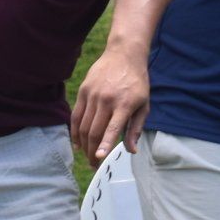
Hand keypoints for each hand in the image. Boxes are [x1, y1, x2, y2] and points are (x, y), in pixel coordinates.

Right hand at [70, 48, 150, 163]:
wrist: (124, 54)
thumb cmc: (137, 82)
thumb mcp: (144, 104)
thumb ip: (136, 128)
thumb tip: (131, 150)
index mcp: (124, 104)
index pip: (112, 128)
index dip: (104, 144)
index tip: (99, 158)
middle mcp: (107, 100)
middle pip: (94, 131)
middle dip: (92, 152)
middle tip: (94, 165)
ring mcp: (93, 94)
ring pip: (83, 126)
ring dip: (84, 145)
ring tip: (87, 156)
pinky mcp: (83, 91)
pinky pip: (75, 115)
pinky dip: (75, 131)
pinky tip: (78, 142)